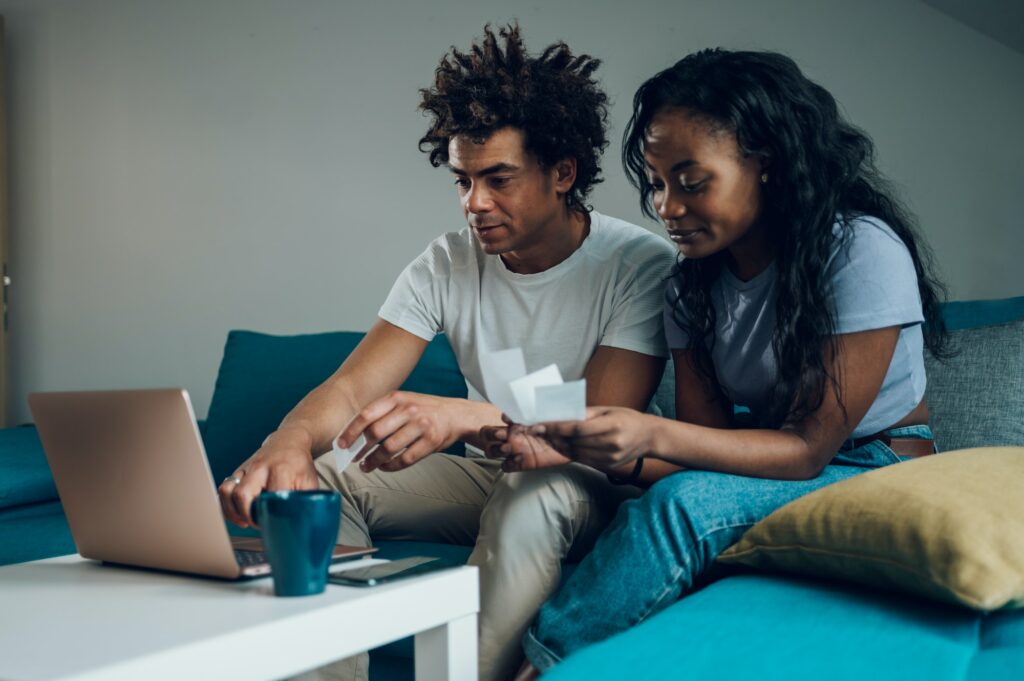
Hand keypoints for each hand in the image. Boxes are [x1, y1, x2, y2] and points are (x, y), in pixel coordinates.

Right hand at [217, 426, 318, 527]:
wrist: (288, 442)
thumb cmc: (299, 465)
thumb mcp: (309, 482)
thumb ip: (305, 501)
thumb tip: (302, 521)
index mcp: (280, 470)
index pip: (270, 497)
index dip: (270, 514)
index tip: (274, 522)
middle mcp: (259, 468)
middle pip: (243, 495)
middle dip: (248, 515)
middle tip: (258, 523)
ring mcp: (246, 468)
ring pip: (228, 491)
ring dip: (232, 511)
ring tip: (244, 521)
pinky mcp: (238, 471)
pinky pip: (224, 489)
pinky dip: (226, 504)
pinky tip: (236, 514)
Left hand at [340, 391, 463, 472]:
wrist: (456, 414)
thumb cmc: (424, 410)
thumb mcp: (403, 402)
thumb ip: (382, 413)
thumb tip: (353, 434)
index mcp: (397, 398)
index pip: (366, 414)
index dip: (350, 431)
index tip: (340, 444)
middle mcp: (408, 410)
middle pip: (375, 433)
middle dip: (360, 449)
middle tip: (353, 458)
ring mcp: (421, 425)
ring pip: (389, 449)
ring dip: (373, 461)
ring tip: (366, 466)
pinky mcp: (431, 441)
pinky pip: (405, 459)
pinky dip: (391, 466)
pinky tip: (384, 467)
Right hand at [480, 415, 572, 471]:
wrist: (577, 443)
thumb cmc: (567, 424)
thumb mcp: (557, 413)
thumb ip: (544, 412)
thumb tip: (535, 410)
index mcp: (520, 420)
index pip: (503, 417)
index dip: (503, 418)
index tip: (509, 419)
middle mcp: (515, 434)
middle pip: (489, 434)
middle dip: (492, 434)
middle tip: (504, 435)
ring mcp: (517, 449)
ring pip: (493, 450)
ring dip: (496, 449)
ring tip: (510, 448)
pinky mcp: (523, 463)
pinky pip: (506, 466)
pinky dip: (508, 464)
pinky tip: (519, 459)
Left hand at [527, 406, 656, 471]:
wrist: (649, 437)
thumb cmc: (627, 418)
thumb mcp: (608, 410)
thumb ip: (586, 413)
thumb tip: (562, 413)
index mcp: (612, 425)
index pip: (577, 428)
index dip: (555, 427)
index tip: (539, 425)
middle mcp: (611, 443)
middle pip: (574, 442)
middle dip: (553, 437)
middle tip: (538, 431)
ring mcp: (609, 457)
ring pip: (576, 453)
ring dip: (559, 446)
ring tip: (548, 439)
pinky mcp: (608, 466)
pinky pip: (583, 460)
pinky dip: (571, 453)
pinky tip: (563, 447)